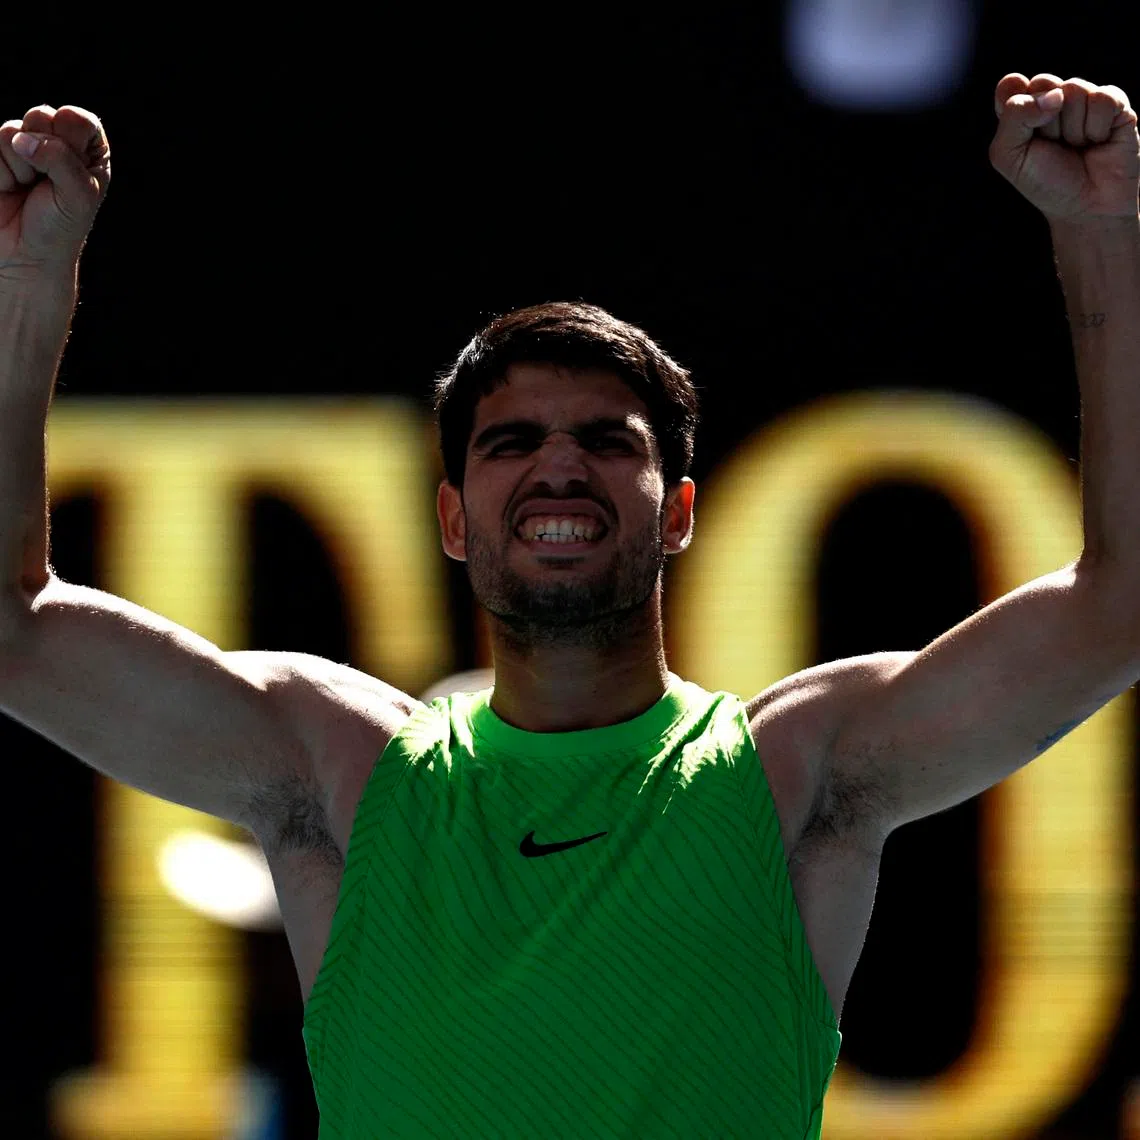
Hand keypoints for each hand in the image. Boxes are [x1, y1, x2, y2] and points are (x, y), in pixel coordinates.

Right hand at [0, 104, 109, 281]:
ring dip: (20, 167)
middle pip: (42, 115)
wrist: (26, 256)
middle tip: (47, 184)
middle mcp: (57, 141)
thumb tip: (22, 139)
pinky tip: (10, 188)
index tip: (73, 173)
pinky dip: (2, 172)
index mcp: (88, 149)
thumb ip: (61, 160)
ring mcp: (25, 145)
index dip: (70, 142)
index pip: (78, 119)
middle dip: (44, 152)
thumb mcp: (78, 196)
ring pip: (12, 130)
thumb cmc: (60, 227)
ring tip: (27, 188)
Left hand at [989, 74, 1139, 222]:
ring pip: (1074, 89)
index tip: (1024, 136)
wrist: (1084, 207)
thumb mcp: (1008, 156)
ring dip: (1072, 129)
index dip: (1017, 109)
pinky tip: (1098, 142)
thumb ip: (1014, 116)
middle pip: (1043, 82)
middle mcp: (1053, 98)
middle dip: (1044, 122)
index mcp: (1023, 108)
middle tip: (1053, 146)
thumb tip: (1055, 95)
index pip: (1010, 85)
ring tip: (1077, 146)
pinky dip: (1096, 127)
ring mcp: (1085, 99)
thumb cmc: (1044, 183)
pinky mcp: (1116, 104)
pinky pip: (1102, 98)